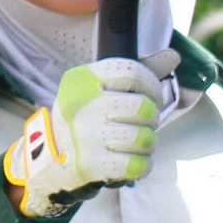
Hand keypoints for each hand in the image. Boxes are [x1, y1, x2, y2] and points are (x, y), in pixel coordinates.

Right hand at [1, 50, 175, 217]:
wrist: (50, 162)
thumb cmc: (85, 119)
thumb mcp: (101, 89)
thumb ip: (137, 73)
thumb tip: (173, 56)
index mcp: (83, 79)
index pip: (133, 72)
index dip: (153, 87)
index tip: (151, 98)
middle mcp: (81, 104)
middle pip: (143, 107)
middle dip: (152, 119)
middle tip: (142, 124)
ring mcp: (85, 135)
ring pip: (144, 138)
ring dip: (148, 144)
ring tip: (136, 144)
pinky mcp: (90, 164)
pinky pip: (137, 165)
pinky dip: (143, 166)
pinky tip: (133, 162)